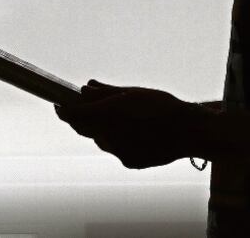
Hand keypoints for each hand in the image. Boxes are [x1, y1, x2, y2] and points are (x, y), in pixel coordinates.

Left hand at [55, 79, 192, 169]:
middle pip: (85, 129)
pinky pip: (116, 149)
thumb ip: (108, 91)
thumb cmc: (165, 107)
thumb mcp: (136, 93)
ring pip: (101, 140)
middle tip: (84, 108)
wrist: (189, 132)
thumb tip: (86, 87)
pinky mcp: (128, 162)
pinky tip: (136, 132)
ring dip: (102, 129)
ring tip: (123, 119)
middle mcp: (111, 135)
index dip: (64, 110)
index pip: (75, 114)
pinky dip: (118, 140)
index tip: (59, 104)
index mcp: (112, 113)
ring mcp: (119, 151)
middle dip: (82, 119)